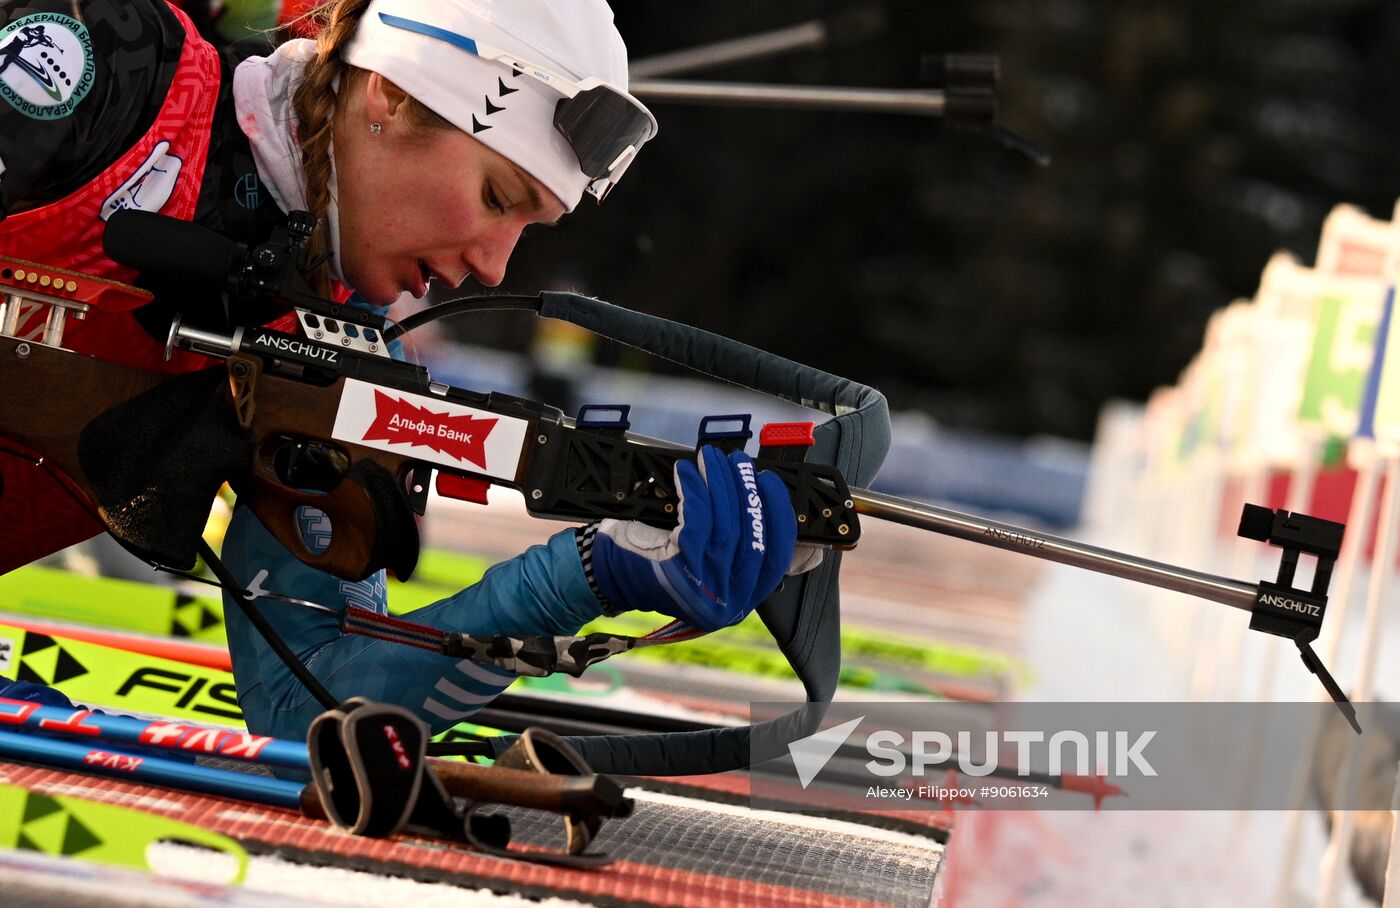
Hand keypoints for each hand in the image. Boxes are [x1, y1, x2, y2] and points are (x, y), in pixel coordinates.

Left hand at [588, 446, 800, 630]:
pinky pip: (696, 522)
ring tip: (711, 458)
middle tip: (739, 461)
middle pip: (752, 536)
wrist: (610, 577)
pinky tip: (686, 471)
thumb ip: (738, 544)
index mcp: (743, 598)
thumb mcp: (708, 564)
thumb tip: (761, 497)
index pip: (778, 555)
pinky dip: (695, 491)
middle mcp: (728, 601)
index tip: (770, 482)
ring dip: (720, 483)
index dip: (779, 514)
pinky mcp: (678, 571)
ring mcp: (704, 589)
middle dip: (748, 490)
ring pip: (725, 525)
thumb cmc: (658, 563)